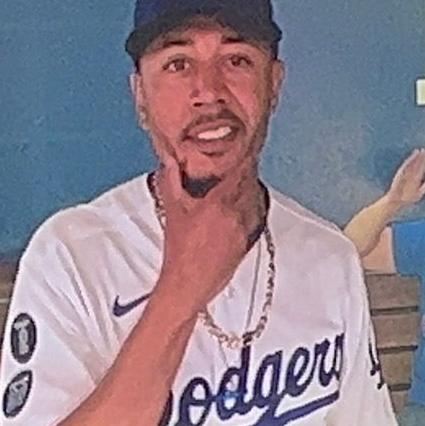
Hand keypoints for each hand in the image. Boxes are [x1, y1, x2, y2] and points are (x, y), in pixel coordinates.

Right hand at [151, 149, 256, 316]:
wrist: (189, 281)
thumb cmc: (180, 249)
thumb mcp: (173, 209)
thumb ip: (171, 180)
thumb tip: (170, 160)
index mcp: (219, 203)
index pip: (239, 173)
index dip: (244, 158)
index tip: (246, 145)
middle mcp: (236, 214)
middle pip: (249, 184)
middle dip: (247, 171)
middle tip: (247, 156)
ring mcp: (245, 227)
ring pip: (253, 199)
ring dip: (250, 187)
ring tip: (246, 176)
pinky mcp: (248, 239)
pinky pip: (254, 214)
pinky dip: (251, 204)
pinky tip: (246, 200)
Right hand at [382, 149, 424, 211]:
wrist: (397, 201)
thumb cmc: (407, 198)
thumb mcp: (420, 192)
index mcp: (416, 178)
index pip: (421, 168)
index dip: (424, 161)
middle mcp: (411, 175)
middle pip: (416, 164)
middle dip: (420, 158)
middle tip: (424, 150)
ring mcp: (406, 174)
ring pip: (411, 164)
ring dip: (414, 157)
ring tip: (418, 151)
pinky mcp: (401, 174)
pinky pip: (405, 166)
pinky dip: (408, 161)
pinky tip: (412, 157)